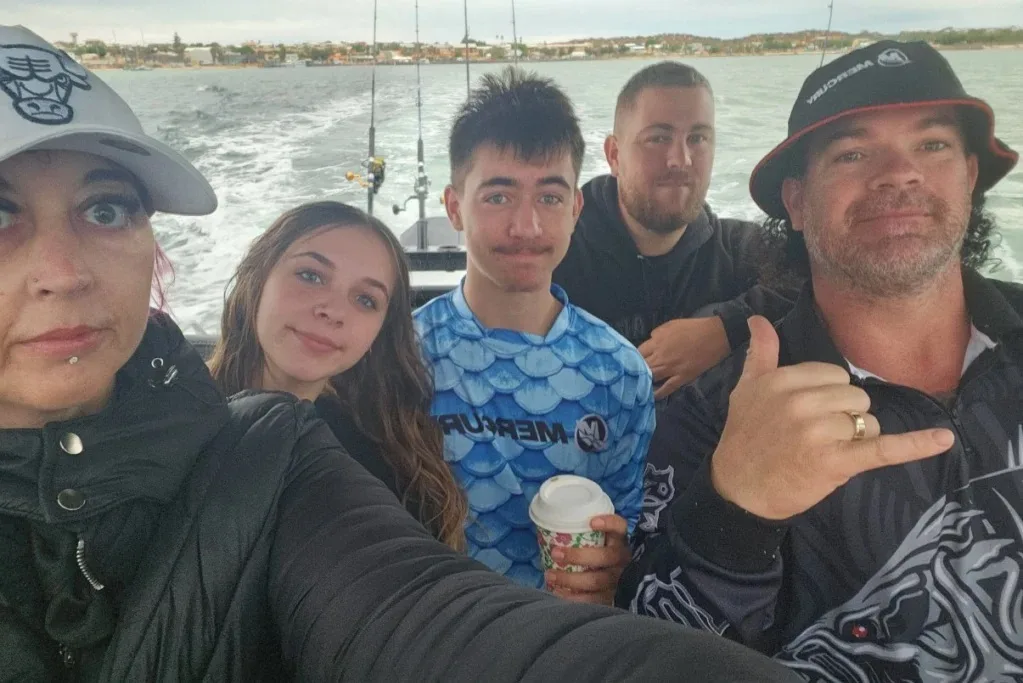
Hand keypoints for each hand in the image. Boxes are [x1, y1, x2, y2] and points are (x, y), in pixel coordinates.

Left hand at [545, 514, 630, 605]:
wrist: (618, 583)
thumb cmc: (600, 554)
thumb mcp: (600, 541)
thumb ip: (585, 533)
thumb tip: (552, 525)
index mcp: (619, 540)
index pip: (620, 527)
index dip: (608, 523)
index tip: (591, 522)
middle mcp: (622, 559)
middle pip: (604, 557)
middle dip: (578, 556)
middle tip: (556, 553)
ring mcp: (619, 580)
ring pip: (596, 581)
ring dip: (570, 579)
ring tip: (550, 575)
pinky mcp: (611, 598)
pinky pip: (592, 600)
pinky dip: (573, 597)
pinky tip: (558, 592)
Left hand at [638, 317, 729, 399]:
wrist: (715, 335)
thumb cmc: (694, 327)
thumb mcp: (672, 324)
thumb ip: (658, 333)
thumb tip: (650, 339)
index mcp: (657, 341)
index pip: (638, 352)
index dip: (634, 357)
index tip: (633, 361)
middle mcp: (661, 356)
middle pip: (642, 366)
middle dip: (636, 370)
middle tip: (632, 376)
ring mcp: (671, 368)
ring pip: (651, 377)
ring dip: (644, 381)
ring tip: (638, 386)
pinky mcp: (682, 377)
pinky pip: (667, 388)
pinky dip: (658, 393)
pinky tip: (651, 397)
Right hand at [710, 316, 955, 520]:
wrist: (738, 488)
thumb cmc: (744, 438)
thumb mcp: (745, 389)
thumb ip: (760, 353)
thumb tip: (759, 319)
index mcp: (783, 381)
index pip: (833, 374)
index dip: (829, 394)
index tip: (809, 412)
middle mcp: (801, 402)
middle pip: (856, 397)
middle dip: (846, 415)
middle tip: (817, 436)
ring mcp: (820, 432)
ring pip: (868, 422)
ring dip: (857, 437)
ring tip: (827, 451)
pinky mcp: (836, 462)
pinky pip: (883, 448)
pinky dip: (916, 445)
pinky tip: (943, 439)